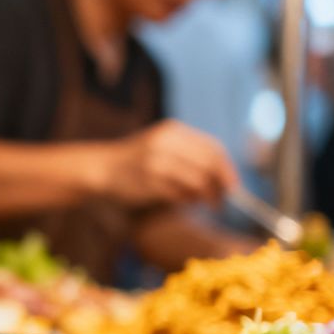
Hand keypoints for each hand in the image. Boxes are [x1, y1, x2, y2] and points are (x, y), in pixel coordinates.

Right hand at [98, 120, 237, 208]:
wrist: (101, 167)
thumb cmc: (136, 160)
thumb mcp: (162, 144)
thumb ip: (190, 153)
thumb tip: (225, 176)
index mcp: (172, 131)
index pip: (212, 148)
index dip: (227, 168)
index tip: (233, 185)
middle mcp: (165, 143)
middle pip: (209, 165)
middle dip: (221, 185)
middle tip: (223, 200)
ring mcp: (155, 162)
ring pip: (196, 182)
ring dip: (204, 196)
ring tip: (201, 202)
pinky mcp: (148, 182)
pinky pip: (178, 195)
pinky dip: (186, 201)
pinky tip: (183, 202)